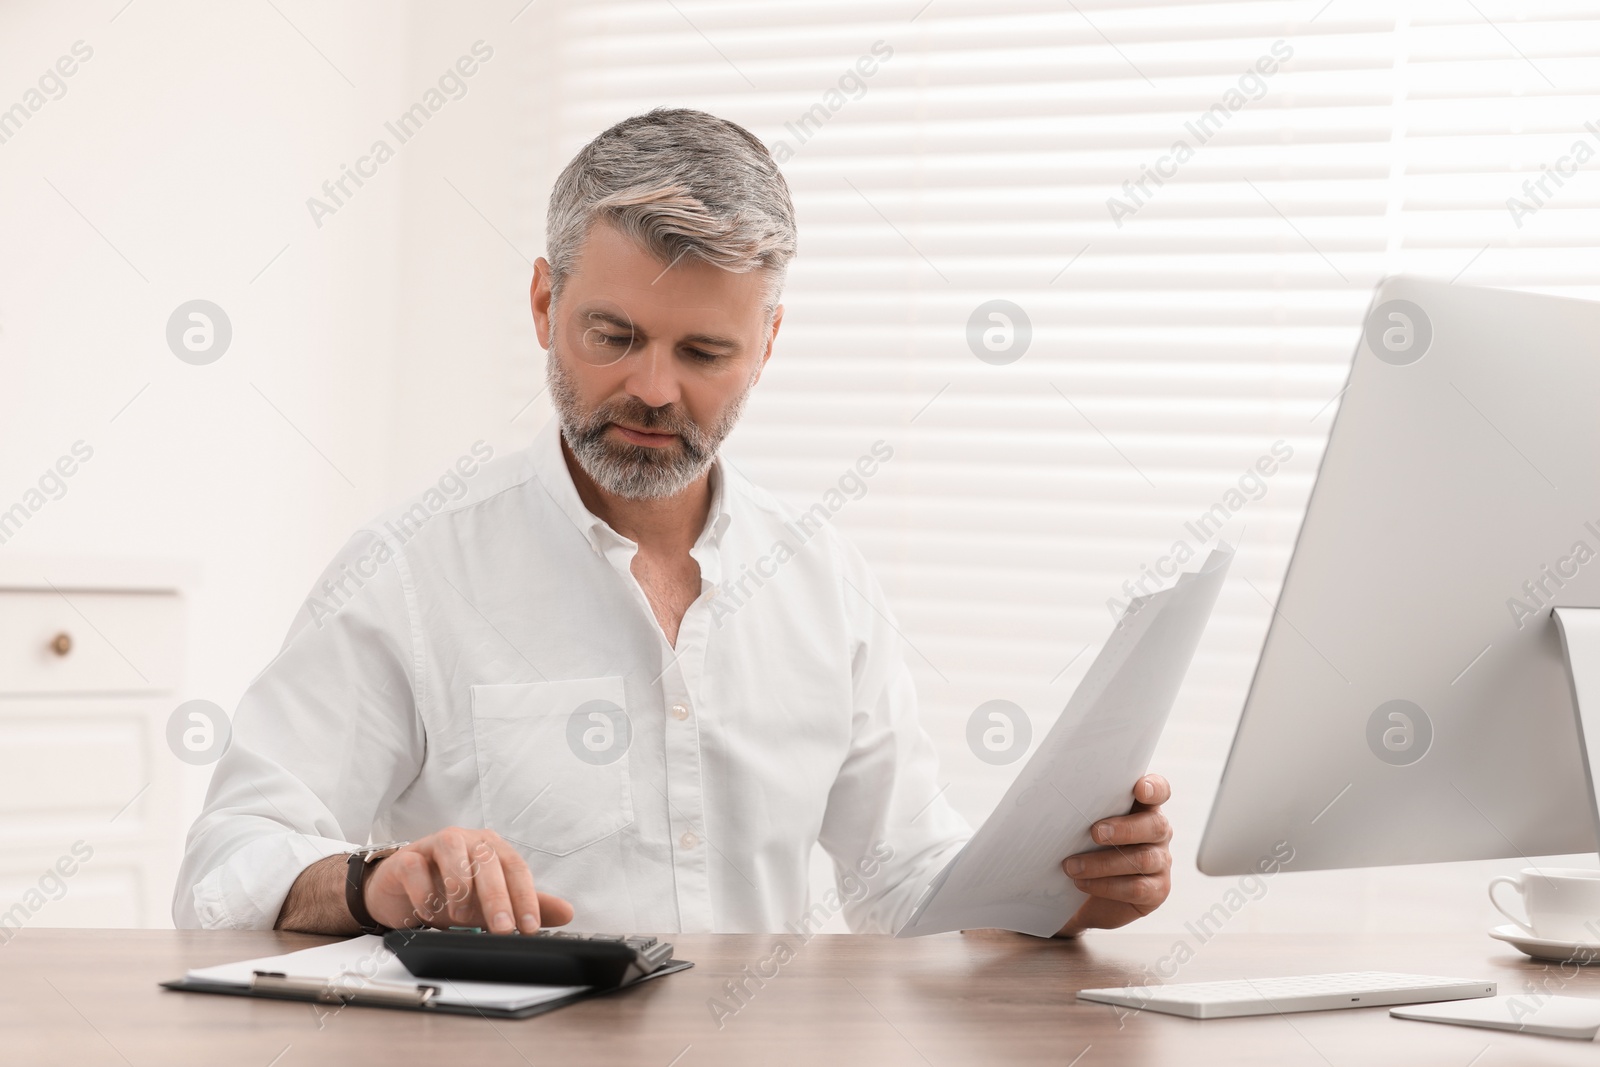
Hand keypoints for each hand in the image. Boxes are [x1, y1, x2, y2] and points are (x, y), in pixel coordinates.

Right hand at [363, 827, 574, 934]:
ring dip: (459, 888)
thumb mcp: (490, 903)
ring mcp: (435, 844)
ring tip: (461, 917)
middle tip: (502, 929)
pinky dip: (425, 893)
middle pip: (487, 860)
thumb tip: (567, 912)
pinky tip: (429, 912)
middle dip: (497, 897)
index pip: (516, 868)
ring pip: (452, 852)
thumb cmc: (450, 893)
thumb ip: (526, 905)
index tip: (531, 927)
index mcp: (492, 848)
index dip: (525, 897)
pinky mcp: (406, 857)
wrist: (401, 892)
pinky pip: (416, 868)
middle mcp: (467, 840)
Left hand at [1054, 774, 1172, 937]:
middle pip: (1154, 825)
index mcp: (1143, 808)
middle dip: (1123, 829)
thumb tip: (1053, 801)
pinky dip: (1107, 886)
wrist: (1090, 892)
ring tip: (1072, 866)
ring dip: (1103, 863)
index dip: (1154, 788)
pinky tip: (1083, 883)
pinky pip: (1137, 888)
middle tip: (1094, 833)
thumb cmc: (1088, 847)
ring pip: (1142, 859)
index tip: (1139, 789)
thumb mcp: (1087, 824)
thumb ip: (1085, 810)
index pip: (1159, 791)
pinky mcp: (1157, 890)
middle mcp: (1158, 832)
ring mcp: (1161, 861)